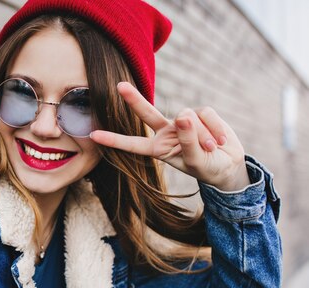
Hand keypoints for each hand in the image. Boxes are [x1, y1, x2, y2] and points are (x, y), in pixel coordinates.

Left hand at [89, 82, 249, 191]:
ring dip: (204, 135)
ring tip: (212, 148)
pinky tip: (221, 140)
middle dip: (134, 99)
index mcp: (158, 149)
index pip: (132, 144)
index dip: (114, 140)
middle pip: (147, 113)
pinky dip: (216, 128)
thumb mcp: (196, 160)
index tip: (93, 135)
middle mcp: (166, 132)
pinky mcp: (200, 112)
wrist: (228, 165)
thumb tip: (183, 114)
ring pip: (189, 117)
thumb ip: (188, 140)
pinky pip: (206, 114)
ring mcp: (182, 121)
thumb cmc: (207, 167)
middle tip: (119, 86)